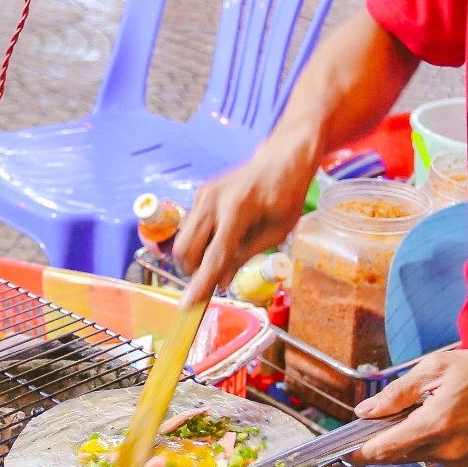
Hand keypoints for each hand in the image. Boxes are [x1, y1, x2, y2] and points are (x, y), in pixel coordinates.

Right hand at [172, 129, 320, 304]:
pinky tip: (221, 236)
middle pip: (186, 250)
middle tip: (212, 278)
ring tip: (220, 255)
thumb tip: (221, 284)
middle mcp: (213, 201)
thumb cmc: (284, 197)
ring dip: (194, 258)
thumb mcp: (274, 233)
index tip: (188, 307)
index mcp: (238, 210)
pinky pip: (190, 227)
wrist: (281, 159)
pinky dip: (199, 241)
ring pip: (183, 240)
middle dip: (193, 271)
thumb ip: (244, 257)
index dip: (201, 284)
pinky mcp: (199, 194)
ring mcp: (203, 195)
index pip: (214, 256)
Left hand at [350, 348, 467, 466]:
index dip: (360, 452)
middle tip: (373, 422)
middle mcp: (445, 450)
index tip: (343, 451)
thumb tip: (367, 410)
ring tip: (415, 411)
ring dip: (405, 440)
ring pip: (415, 455)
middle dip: (380, 442)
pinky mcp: (466, 462)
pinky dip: (426, 441)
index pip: (384, 450)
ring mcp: (457, 460)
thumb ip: (398, 392)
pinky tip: (437, 419)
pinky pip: (434, 455)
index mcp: (434, 425)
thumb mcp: (438, 368)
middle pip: (396, 455)